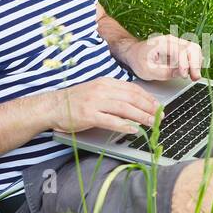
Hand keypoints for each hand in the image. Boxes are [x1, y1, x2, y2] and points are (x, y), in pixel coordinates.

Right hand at [46, 77, 160, 133]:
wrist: (52, 106)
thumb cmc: (75, 101)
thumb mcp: (96, 91)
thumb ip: (113, 95)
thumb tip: (134, 103)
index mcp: (105, 83)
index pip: (132, 89)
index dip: (148, 98)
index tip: (158, 106)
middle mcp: (102, 90)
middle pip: (131, 98)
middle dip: (148, 108)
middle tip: (160, 116)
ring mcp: (95, 102)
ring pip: (124, 108)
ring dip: (141, 116)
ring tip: (151, 123)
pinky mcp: (88, 115)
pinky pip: (110, 120)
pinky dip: (124, 125)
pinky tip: (133, 129)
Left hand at [128, 34, 202, 81]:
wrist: (133, 52)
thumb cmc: (138, 60)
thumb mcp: (146, 70)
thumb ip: (163, 72)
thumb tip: (179, 73)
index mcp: (162, 43)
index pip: (181, 51)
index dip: (185, 64)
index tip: (183, 75)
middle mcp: (172, 40)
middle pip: (192, 48)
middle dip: (195, 64)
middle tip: (194, 78)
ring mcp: (176, 42)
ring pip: (195, 49)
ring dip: (197, 63)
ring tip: (194, 76)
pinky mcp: (179, 46)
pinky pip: (193, 51)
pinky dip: (196, 61)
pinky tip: (193, 70)